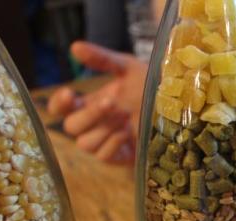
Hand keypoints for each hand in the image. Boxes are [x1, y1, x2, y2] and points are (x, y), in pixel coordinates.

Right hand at [47, 41, 148, 164]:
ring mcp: (104, 142)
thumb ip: (102, 60)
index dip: (58, 104)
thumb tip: (74, 47)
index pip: (60, 108)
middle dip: (90, 114)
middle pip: (71, 127)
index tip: (70, 94)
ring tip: (126, 117)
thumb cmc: (151, 88)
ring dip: (104, 129)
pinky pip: (103, 156)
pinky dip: (113, 144)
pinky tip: (128, 133)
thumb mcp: (128, 69)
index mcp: (90, 103)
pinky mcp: (118, 157)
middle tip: (111, 102)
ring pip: (85, 144)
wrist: (177, 111)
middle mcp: (94, 124)